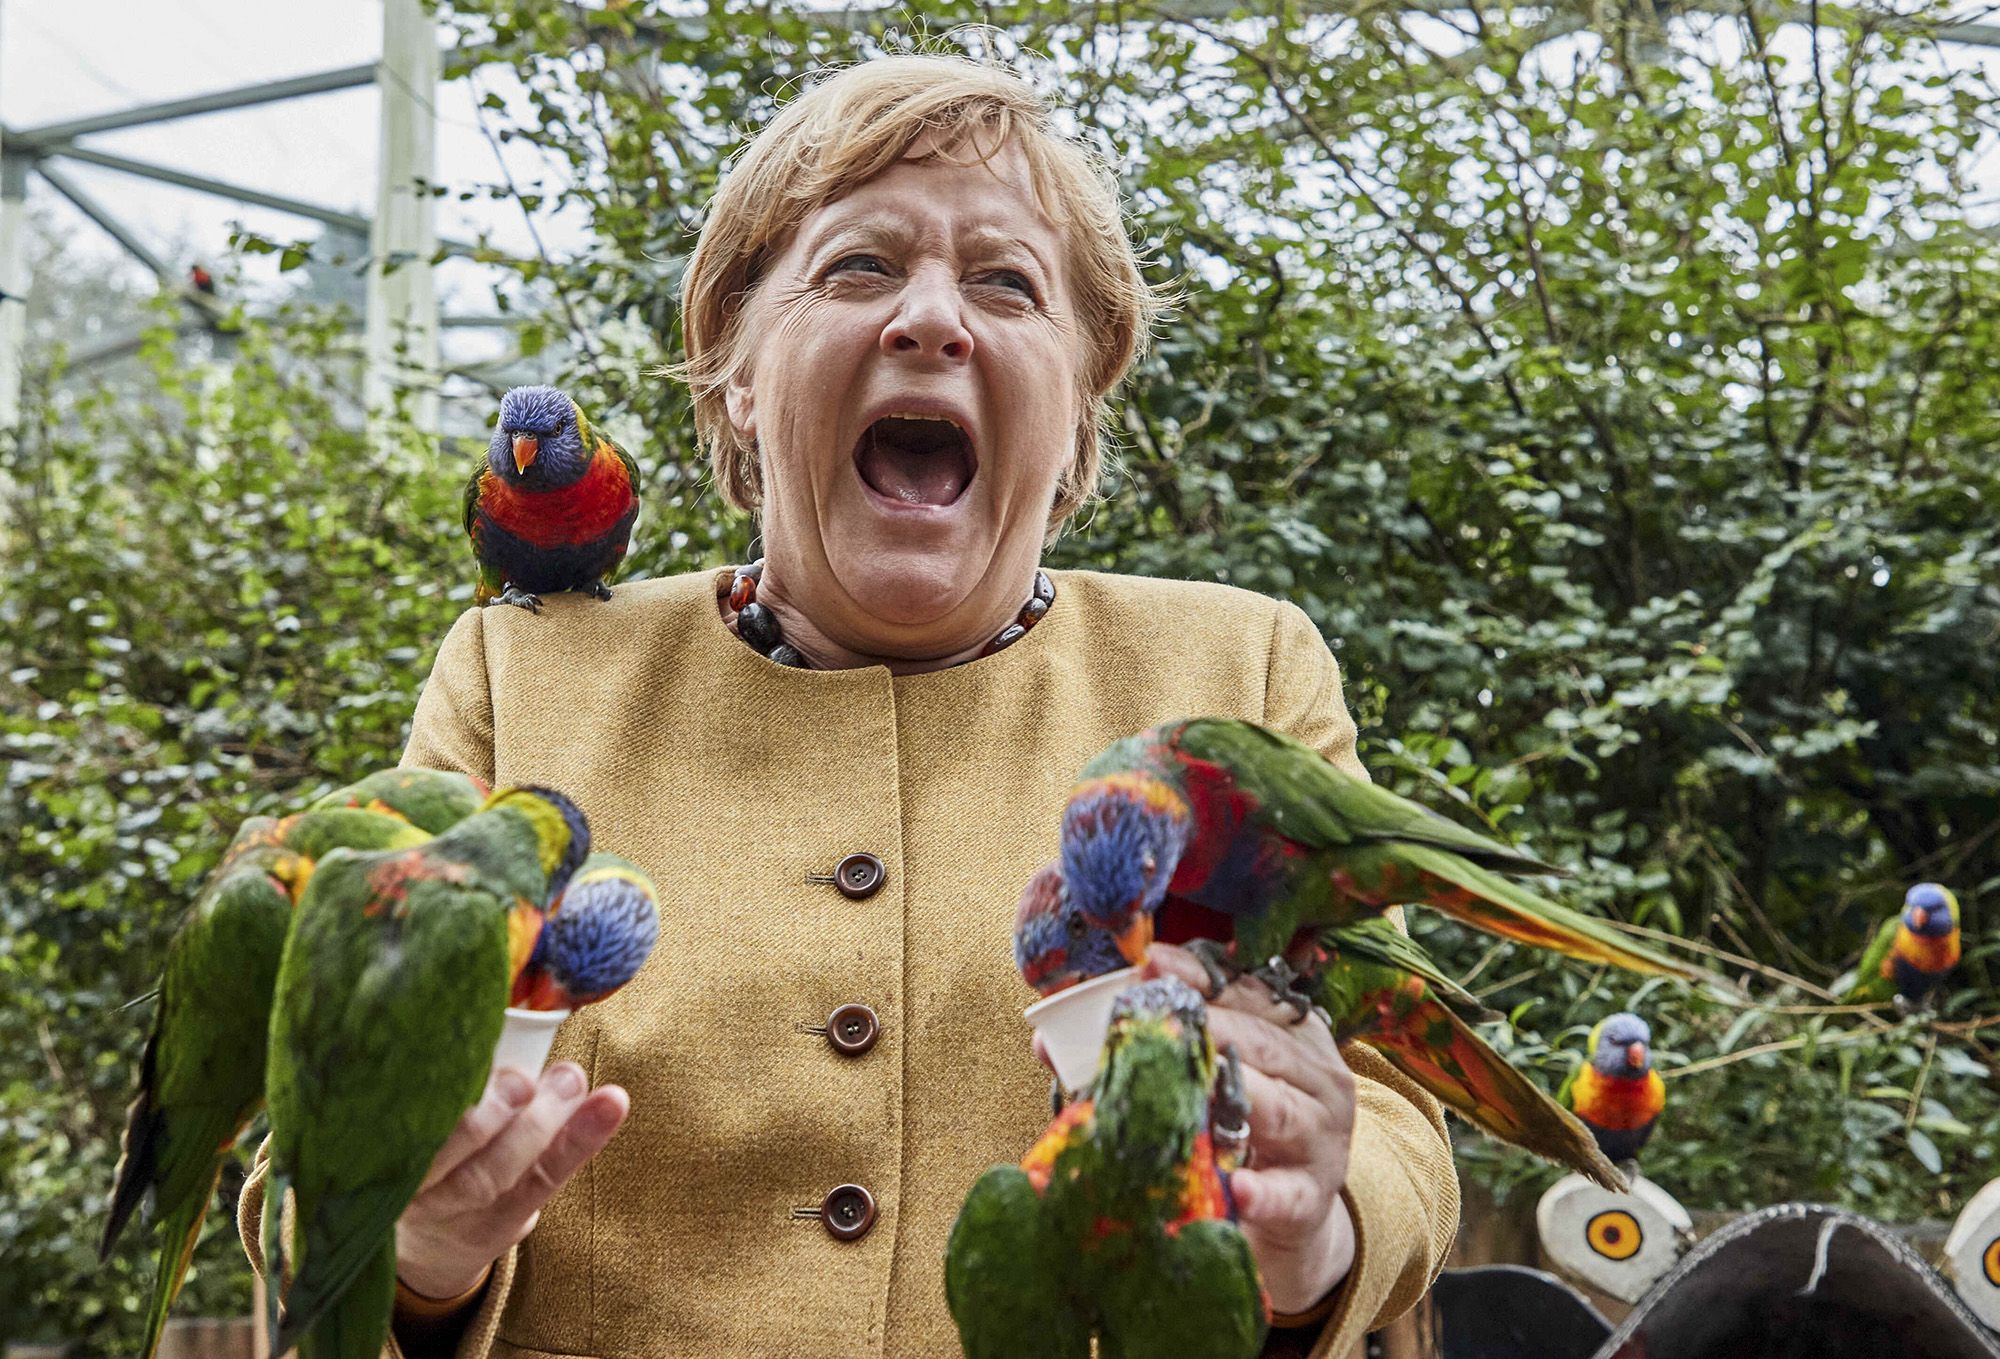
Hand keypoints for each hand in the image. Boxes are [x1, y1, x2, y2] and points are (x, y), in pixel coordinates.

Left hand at [393, 1061, 628, 1300]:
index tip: (614, 1099)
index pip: (542, 1181)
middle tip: (568, 1079)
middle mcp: (448, 1213)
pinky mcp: (365, 1168)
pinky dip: (418, 1107)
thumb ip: (547, 1148)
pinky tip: (447, 1071)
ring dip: (480, 1116)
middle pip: (489, 1177)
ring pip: (438, 1157)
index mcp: (493, 1224)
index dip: (578, 1142)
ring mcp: (400, 1193)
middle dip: (533, 1126)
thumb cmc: (472, 1199)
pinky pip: (389, 1137)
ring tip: (516, 1081)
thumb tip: (582, 1082)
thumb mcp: (515, 1194)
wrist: (396, 1240)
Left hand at [1143, 944, 1356, 1315]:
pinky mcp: (1310, 1198)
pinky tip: (1238, 1188)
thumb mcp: (1205, 1080)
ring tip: (1199, 1084)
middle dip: (1212, 1026)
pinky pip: (1288, 1194)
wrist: (1290, 1213)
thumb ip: (1148, 1050)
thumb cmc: (1238, 1128)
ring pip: (1281, 1108)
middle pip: (1263, 1044)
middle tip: (1163, 1021)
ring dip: (1240, 1094)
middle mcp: (1316, 1077)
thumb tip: (1048, 1039)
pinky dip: (1263, 1192)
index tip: (1150, 962)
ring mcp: (1320, 1139)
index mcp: (1292, 1035)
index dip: (1199, 977)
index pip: (1248, 993)